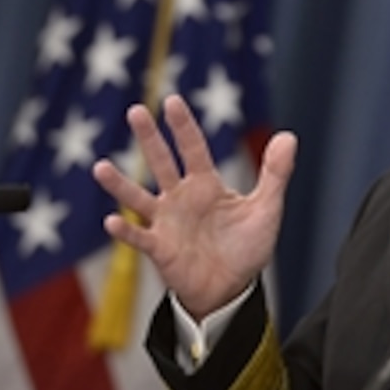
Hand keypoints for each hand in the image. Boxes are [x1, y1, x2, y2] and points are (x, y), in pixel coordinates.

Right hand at [92, 95, 296, 319]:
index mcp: (206, 184)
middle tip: (136, 111)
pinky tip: (112, 221)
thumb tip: (289, 136)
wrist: (232, 288)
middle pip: (162, 162)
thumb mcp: (266, 209)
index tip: (172, 100)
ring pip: (138, 198)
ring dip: (120, 184)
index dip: (184, 126)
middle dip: (149, 138)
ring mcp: (166, 222)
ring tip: (100, 167)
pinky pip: (139, 238)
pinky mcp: (160, 249)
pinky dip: (126, 232)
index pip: (193, 148)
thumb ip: (276, 174)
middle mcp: (181, 198)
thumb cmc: (246, 247)